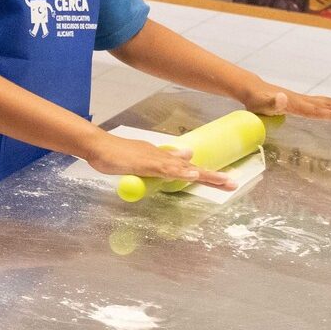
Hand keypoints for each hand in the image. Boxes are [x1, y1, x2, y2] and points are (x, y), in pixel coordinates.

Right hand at [87, 132, 235, 189]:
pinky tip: (192, 174)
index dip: (206, 174)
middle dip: (212, 176)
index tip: (223, 181)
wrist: (98, 146)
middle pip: (191, 168)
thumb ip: (162, 158)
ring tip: (222, 181)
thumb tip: (187, 155)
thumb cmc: (115, 154)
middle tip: (232, 183)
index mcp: (161, 157)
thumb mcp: (143, 157)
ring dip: (203, 175)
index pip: (187, 167)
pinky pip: (166, 169)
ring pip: (183, 169)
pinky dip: (180, 172)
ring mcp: (154, 159)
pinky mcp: (145, 163)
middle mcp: (162, 156)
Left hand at [241, 84, 330, 120]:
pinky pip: (321, 103)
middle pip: (327, 105)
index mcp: (296, 105)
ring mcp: (303, 100)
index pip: (317, 111)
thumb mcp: (261, 103)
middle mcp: (302, 101)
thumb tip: (283, 97)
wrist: (252, 89)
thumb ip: (272, 102)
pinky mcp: (301, 101)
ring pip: (327, 103)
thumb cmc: (256, 100)